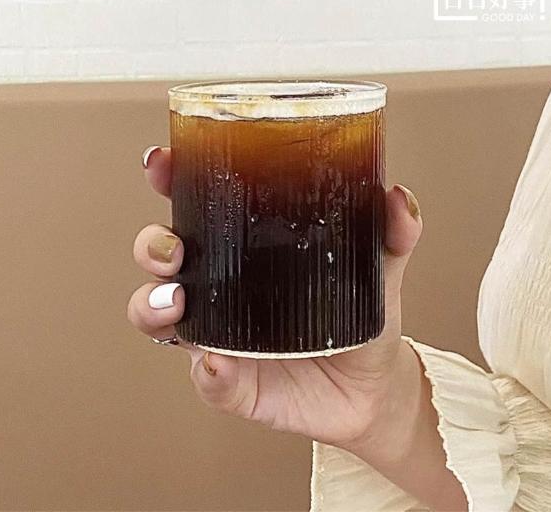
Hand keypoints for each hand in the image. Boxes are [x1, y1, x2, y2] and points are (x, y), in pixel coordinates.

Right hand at [128, 146, 422, 451]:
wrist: (373, 388)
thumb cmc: (361, 318)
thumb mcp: (379, 268)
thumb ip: (392, 233)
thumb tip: (397, 197)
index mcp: (247, 248)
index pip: (197, 205)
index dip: (172, 181)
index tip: (162, 162)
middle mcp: (222, 286)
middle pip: (164, 256)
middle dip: (152, 245)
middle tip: (172, 246)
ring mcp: (221, 335)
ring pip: (158, 316)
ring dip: (153, 306)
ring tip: (178, 302)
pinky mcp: (233, 383)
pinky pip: (207, 379)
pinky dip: (208, 373)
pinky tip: (219, 365)